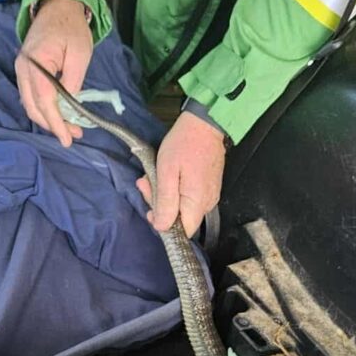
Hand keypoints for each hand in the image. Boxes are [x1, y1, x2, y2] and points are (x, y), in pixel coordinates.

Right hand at [15, 0, 92, 146]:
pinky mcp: (24, 69)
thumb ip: (73, 82)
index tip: (68, 138)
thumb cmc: (71, 27)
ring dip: (48, 118)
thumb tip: (70, 106)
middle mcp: (23, 68)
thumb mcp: (80, 54)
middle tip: (74, 134)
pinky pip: (30, 95)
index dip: (56, 123)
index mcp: (36, 62)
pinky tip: (59, 113)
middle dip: (53, 124)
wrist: (57, 5)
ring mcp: (21, 69)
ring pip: (30, 104)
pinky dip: (43, 107)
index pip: (44, 101)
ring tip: (70, 127)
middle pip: (33, 107)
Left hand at [137, 111, 225, 237]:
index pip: (184, 232)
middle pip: (181, 219)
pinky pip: (189, 196)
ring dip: (164, 194)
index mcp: (198, 202)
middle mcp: (207, 203)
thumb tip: (161, 227)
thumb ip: (165, 202)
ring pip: (183, 207)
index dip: (165, 225)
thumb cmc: (184, 144)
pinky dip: (174, 188)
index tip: (150, 208)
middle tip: (145, 183)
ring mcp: (210, 194)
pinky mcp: (208, 185)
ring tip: (151, 176)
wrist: (204, 123)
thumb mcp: (167, 172)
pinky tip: (165, 174)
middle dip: (159, 204)